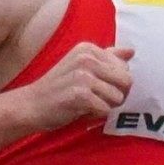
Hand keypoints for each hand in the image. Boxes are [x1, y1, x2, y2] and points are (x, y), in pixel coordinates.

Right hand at [19, 41, 134, 130]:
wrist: (31, 104)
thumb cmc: (59, 87)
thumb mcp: (81, 65)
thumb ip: (107, 57)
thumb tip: (131, 51)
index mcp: (89, 49)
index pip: (124, 68)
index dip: (115, 83)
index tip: (96, 87)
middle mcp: (87, 58)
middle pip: (126, 81)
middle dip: (116, 95)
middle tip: (97, 99)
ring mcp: (83, 76)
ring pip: (118, 97)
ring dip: (106, 106)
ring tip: (87, 104)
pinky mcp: (80, 95)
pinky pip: (106, 110)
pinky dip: (96, 115)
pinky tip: (81, 111)